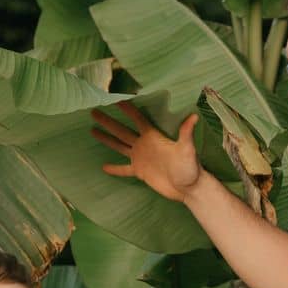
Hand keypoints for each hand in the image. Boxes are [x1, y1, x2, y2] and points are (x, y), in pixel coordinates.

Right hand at [91, 101, 205, 202]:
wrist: (188, 188)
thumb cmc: (189, 167)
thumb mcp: (187, 149)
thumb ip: (186, 133)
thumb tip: (194, 116)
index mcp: (152, 136)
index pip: (137, 119)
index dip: (127, 109)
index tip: (114, 99)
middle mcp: (144, 144)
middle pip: (122, 130)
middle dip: (108, 122)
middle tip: (94, 111)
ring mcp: (141, 158)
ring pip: (119, 146)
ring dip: (107, 139)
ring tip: (92, 130)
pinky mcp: (140, 172)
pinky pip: (124, 170)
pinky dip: (114, 169)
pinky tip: (103, 167)